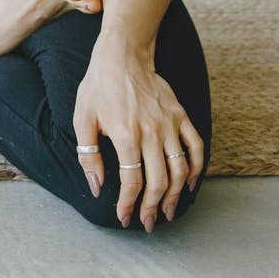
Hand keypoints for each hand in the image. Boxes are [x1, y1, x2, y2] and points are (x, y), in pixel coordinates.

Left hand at [73, 49, 203, 231]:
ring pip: (180, 169)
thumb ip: (89, 155)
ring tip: (167, 212)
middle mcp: (151, 131)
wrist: (123, 55)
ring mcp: (169, 123)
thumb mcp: (82, 119)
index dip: (129, 204)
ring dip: (175, 195)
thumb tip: (97, 187)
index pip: (132, 180)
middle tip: (147, 223)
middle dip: (152, 207)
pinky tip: (190, 185)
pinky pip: (195, 147)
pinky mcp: (181, 115)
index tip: (124, 217)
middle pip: (158, 180)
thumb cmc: (98, 86)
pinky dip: (196, 168)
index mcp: (125, 134)